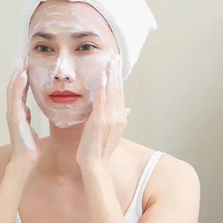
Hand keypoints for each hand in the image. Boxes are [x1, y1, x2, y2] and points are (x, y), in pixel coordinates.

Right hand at [7, 54, 39, 166]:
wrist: (26, 161)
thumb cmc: (30, 148)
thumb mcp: (30, 130)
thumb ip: (27, 119)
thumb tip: (27, 110)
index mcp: (19, 112)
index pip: (20, 89)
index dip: (22, 75)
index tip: (27, 62)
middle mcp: (14, 111)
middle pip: (14, 85)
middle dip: (18, 69)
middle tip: (23, 54)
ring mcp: (13, 113)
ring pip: (13, 89)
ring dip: (17, 73)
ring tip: (21, 60)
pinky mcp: (15, 117)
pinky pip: (16, 98)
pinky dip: (18, 86)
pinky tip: (22, 75)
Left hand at [76, 56, 129, 171]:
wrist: (94, 165)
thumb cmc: (99, 151)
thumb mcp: (112, 133)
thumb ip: (119, 119)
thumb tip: (127, 108)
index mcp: (120, 118)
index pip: (120, 94)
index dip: (119, 80)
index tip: (117, 66)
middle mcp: (118, 116)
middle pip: (119, 90)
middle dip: (117, 73)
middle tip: (116, 57)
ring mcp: (109, 118)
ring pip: (112, 92)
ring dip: (111, 75)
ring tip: (111, 61)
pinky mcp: (99, 120)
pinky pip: (102, 101)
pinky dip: (102, 88)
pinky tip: (102, 77)